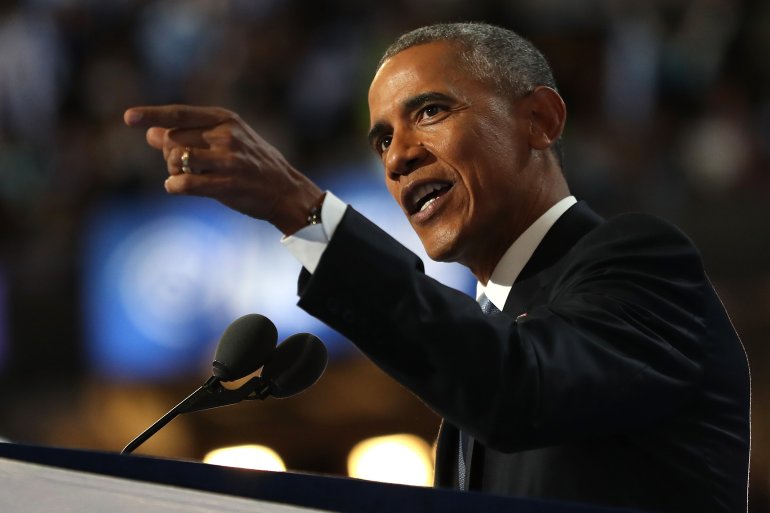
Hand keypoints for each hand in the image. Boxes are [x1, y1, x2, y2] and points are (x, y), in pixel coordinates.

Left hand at [123, 104, 323, 234]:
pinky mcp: (229, 183)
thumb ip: (189, 136)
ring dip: (173, 170)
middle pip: (173, 139)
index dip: (152, 115)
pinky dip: (175, 186)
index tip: (128, 118)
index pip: (180, 114)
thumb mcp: (224, 141)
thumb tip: (150, 134)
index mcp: (224, 119)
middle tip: (183, 166)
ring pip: (177, 159)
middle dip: (169, 155)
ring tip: (184, 177)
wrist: (285, 190)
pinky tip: (177, 188)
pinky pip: (187, 183)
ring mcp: (228, 159)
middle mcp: (226, 134)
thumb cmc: (252, 165)